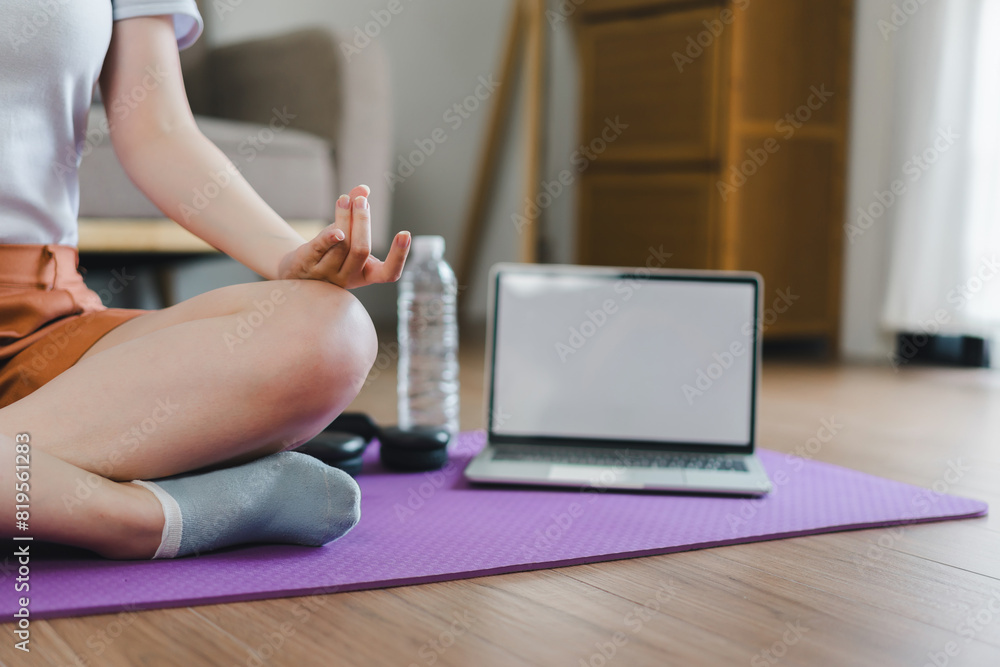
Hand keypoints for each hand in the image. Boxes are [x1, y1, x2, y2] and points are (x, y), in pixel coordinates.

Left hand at [277, 184, 410, 288]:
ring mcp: (327, 274)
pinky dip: (329, 233)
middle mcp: (348, 278)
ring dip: (344, 216)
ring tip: (344, 199)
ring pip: (341, 244)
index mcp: (366, 275)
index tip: (405, 233)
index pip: (389, 273)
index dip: (399, 255)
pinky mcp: (307, 265)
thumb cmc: (331, 252)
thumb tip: (363, 189)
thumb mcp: (349, 235)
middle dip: (363, 221)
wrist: (298, 272)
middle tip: (361, 200)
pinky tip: (336, 215)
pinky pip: (320, 246)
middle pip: (361, 250)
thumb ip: (357, 211)